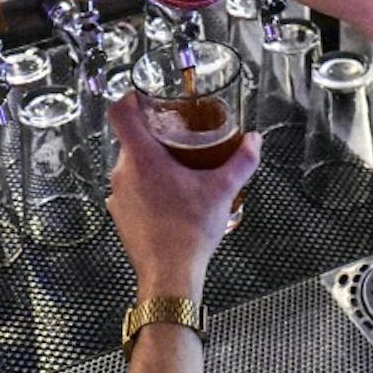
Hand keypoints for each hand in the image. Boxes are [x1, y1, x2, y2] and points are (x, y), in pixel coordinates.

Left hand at [106, 93, 258, 298]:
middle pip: (131, 140)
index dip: (129, 98)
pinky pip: (131, 190)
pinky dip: (147, 188)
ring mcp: (117, 196)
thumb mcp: (223, 190)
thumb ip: (241, 160)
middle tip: (180, 138)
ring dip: (152, 163)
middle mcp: (123, 173)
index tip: (145, 97)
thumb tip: (255, 141)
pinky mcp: (120, 216)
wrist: (170, 275)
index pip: (120, 113)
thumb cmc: (190, 231)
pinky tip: (171, 201)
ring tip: (180, 171)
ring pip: (131, 166)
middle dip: (154, 136)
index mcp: (142, 158)